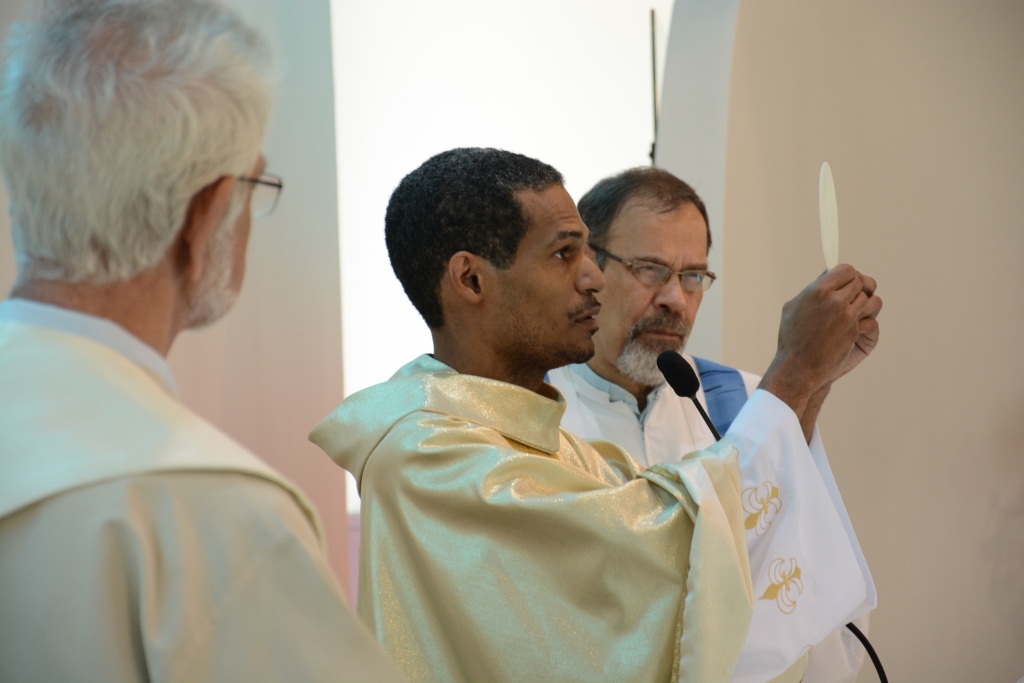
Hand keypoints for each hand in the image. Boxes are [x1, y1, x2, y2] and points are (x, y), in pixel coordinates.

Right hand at [760, 265, 881, 414]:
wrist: (797, 367)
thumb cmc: (791, 337)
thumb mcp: (793, 307)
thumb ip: (812, 289)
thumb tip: (827, 275)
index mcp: (819, 290)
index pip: (847, 270)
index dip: (849, 274)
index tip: (847, 280)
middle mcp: (835, 301)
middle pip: (861, 282)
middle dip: (859, 288)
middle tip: (854, 295)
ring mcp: (848, 317)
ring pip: (871, 300)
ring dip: (866, 304)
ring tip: (857, 310)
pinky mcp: (855, 332)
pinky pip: (871, 319)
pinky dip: (866, 321)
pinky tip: (857, 325)